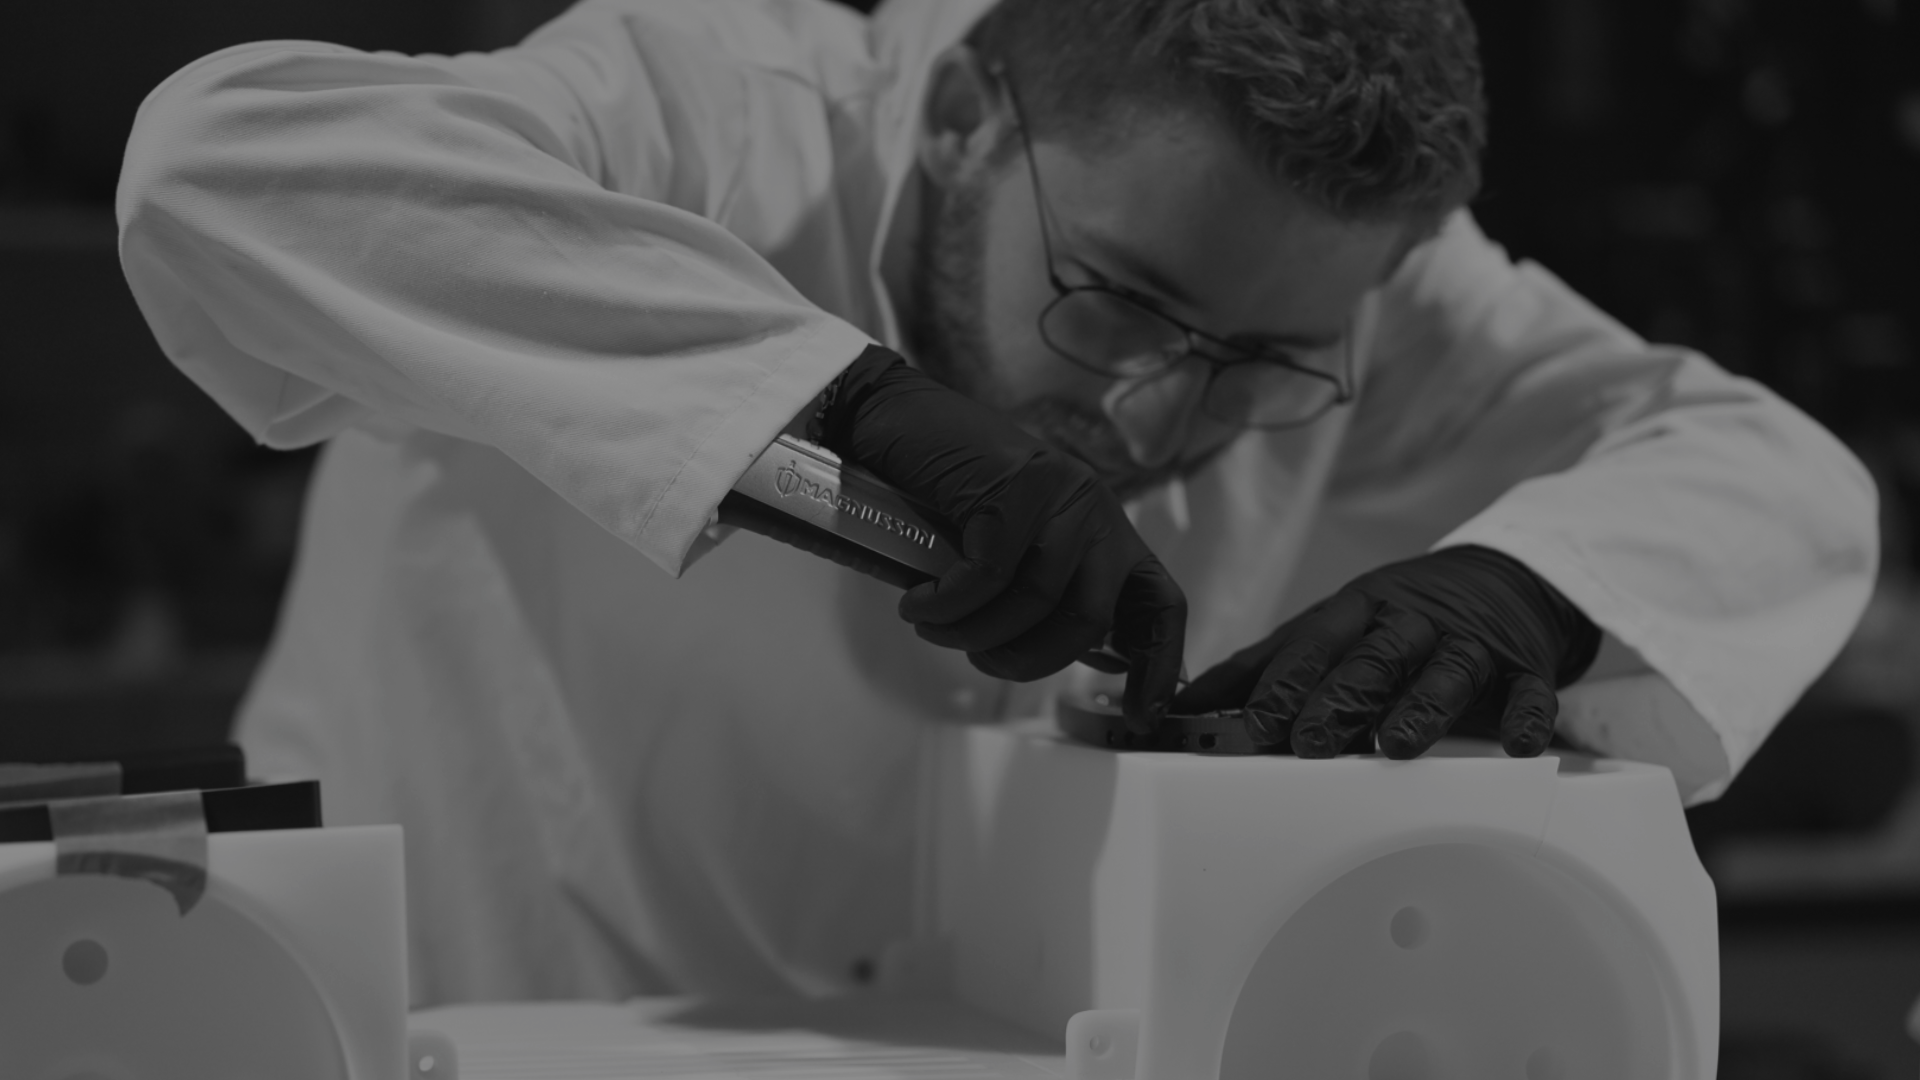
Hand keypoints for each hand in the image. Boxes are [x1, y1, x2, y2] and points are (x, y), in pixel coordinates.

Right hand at [822, 346, 1186, 729]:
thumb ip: (1046, 591)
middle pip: (1088, 618)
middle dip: (1028, 658)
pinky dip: (946, 605)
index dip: (1157, 664)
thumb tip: (1078, 658)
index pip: (1159, 603)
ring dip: (974, 633)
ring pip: (1034, 602)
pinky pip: (986, 577)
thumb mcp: (1010, 548)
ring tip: (933, 626)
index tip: (1138, 715)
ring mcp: (1058, 494)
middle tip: (978, 657)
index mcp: (1104, 530)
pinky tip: (918, 602)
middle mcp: (1094, 509)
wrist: (891, 417)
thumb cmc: (943, 491)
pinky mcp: (1014, 487)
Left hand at [1171, 546, 1599, 757]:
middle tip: (1309, 741)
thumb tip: (1187, 704)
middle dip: (1340, 700)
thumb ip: (1262, 666)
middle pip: (1373, 659)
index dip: (1284, 685)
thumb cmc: (1396, 617)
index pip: (1315, 645)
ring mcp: (1470, 644)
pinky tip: (1521, 744)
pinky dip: (1529, 715)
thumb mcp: (1329, 628)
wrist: (1500, 579)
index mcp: (1358, 609)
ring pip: (1445, 673)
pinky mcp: (1523, 667)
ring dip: (1420, 709)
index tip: (1254, 725)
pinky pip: (1531, 691)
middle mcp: (1411, 622)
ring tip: (1395, 747)